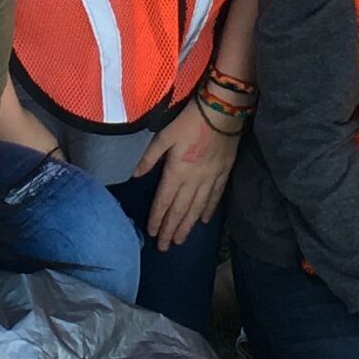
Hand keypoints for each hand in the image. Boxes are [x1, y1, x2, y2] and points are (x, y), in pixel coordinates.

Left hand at [134, 99, 238, 249]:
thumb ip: (149, 157)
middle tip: (165, 247)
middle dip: (171, 230)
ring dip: (187, 226)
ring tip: (181, 241)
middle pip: (180, 210)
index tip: (152, 234)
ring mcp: (210, 179)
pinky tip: (203, 221)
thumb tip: (135, 176)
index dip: (157, 219)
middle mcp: (193, 180)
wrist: (223, 110)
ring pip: (197, 208)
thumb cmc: (190, 120)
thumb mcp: (165, 135)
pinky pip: (215, 197)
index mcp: (176, 172)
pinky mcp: (223, 173)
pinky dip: (208, 210)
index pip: (164, 201)